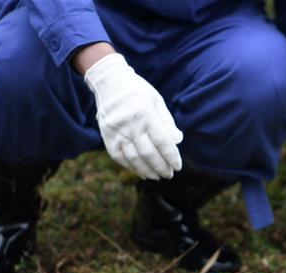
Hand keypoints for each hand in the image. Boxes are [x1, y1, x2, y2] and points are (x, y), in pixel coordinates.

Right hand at [83, 52, 182, 179]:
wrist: (109, 82)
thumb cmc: (138, 92)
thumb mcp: (157, 101)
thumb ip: (167, 122)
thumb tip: (178, 141)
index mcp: (146, 114)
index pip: (162, 142)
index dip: (171, 157)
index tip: (178, 167)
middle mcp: (130, 124)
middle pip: (148, 153)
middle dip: (161, 167)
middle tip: (169, 174)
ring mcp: (116, 132)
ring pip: (133, 158)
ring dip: (147, 170)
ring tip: (157, 176)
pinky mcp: (107, 136)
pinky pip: (119, 157)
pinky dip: (131, 166)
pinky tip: (142, 172)